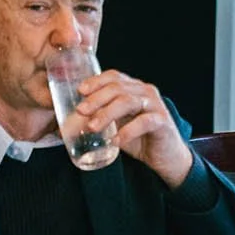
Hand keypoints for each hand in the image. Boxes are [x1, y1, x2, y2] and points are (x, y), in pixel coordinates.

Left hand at [66, 69, 193, 187]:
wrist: (166, 158)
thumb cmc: (140, 139)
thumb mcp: (117, 125)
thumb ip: (100, 119)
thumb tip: (68, 123)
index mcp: (134, 89)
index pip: (114, 76)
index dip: (96, 81)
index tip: (80, 91)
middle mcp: (146, 92)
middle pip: (118, 88)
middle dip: (96, 99)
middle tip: (81, 111)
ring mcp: (156, 106)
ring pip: (128, 101)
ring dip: (107, 113)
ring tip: (93, 127)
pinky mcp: (163, 122)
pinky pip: (144, 122)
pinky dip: (127, 131)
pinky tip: (116, 140)